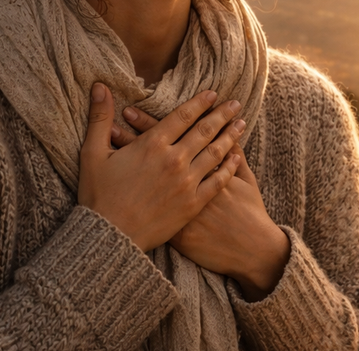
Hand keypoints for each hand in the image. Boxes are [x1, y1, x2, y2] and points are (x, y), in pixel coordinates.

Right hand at [78, 83, 244, 252]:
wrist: (110, 237)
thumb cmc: (98, 196)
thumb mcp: (93, 153)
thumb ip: (99, 117)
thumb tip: (99, 85)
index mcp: (152, 144)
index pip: (183, 116)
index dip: (200, 102)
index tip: (213, 93)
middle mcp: (174, 159)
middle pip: (205, 130)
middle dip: (222, 114)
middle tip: (236, 103)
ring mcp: (187, 182)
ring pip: (215, 153)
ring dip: (230, 136)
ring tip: (242, 124)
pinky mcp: (193, 204)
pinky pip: (217, 181)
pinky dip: (229, 167)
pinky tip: (237, 157)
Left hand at [114, 109, 290, 302]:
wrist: (246, 248)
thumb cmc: (248, 212)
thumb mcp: (249, 180)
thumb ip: (236, 154)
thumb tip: (232, 132)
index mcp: (201, 166)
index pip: (171, 136)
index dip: (149, 122)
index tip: (128, 110)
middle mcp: (184, 179)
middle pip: (154, 150)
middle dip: (136, 133)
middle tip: (116, 114)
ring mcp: (176, 202)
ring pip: (144, 173)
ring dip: (126, 154)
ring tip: (109, 137)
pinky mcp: (170, 224)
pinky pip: (143, 202)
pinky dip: (128, 186)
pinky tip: (112, 177)